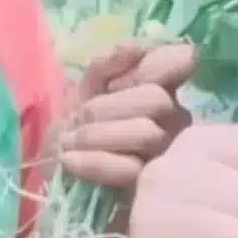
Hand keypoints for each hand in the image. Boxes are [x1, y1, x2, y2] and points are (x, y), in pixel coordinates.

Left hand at [59, 41, 196, 186]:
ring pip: (147, 133)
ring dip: (97, 135)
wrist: (55, 183)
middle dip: (106, 107)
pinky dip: (95, 161)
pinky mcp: (151, 189)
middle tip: (76, 121)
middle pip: (157, 100)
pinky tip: (71, 162)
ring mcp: (168, 156)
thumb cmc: (72, 134)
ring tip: (68, 144)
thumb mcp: (80, 95)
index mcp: (162, 92)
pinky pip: (130, 169)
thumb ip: (104, 68)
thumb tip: (131, 48)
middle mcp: (175, 121)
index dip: (154, 64)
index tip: (113, 84)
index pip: (183, 60)